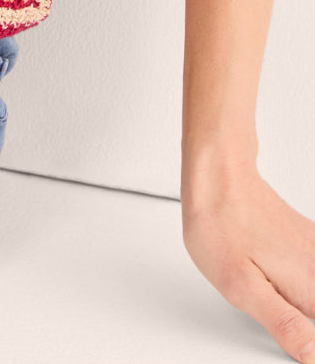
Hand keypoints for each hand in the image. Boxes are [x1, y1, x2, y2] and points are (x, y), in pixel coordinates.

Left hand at [183, 168, 314, 360]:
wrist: (218, 178)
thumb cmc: (222, 227)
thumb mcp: (243, 288)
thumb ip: (284, 326)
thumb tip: (312, 356)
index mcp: (311, 287)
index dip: (310, 341)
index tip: (292, 332)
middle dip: (301, 319)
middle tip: (269, 303)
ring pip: (313, 293)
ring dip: (300, 306)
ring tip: (267, 290)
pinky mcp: (308, 244)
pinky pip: (311, 275)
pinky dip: (300, 289)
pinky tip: (273, 278)